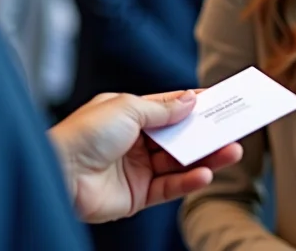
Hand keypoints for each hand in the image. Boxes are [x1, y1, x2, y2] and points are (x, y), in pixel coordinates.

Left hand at [49, 90, 243, 222]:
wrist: (59, 174)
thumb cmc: (85, 134)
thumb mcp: (128, 108)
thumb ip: (163, 108)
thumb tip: (191, 100)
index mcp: (128, 114)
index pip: (170, 108)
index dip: (195, 104)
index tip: (222, 100)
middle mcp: (134, 141)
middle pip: (180, 137)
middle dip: (207, 133)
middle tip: (235, 128)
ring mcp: (137, 169)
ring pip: (181, 162)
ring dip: (207, 157)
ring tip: (233, 151)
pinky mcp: (138, 195)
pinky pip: (170, 187)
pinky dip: (189, 181)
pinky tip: (205, 174)